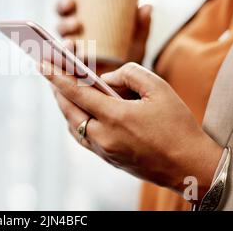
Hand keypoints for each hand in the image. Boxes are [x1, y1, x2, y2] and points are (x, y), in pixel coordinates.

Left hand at [40, 61, 222, 202]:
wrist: (191, 168)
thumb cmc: (178, 125)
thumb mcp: (159, 88)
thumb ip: (129, 73)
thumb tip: (105, 80)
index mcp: (116, 118)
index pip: (77, 92)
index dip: (56, 77)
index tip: (40, 64)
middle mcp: (104, 137)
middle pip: (69, 110)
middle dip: (57, 90)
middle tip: (50, 72)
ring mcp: (104, 151)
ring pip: (73, 125)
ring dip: (65, 106)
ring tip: (62, 88)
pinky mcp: (108, 159)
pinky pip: (82, 137)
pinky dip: (75, 120)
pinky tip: (79, 110)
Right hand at [56, 0, 151, 73]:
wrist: (126, 86)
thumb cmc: (128, 58)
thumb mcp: (136, 41)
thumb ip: (141, 26)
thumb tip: (147, 6)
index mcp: (85, 17)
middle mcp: (74, 30)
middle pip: (61, 14)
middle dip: (62, 8)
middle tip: (72, 6)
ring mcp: (71, 47)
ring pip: (58, 35)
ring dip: (62, 32)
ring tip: (72, 39)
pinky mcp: (69, 66)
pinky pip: (59, 60)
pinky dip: (58, 58)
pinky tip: (66, 55)